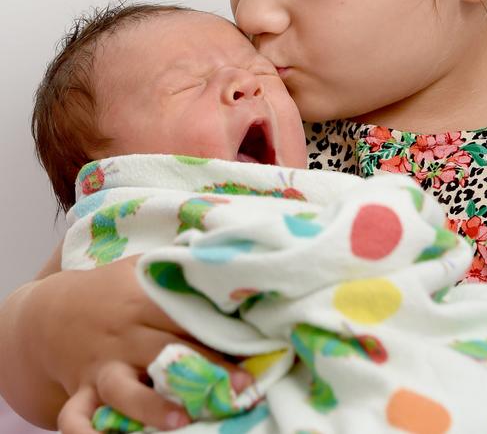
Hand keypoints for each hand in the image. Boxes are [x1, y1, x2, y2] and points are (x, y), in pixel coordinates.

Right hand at [33, 258, 250, 432]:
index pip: (185, 313)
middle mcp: (124, 335)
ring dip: (152, 406)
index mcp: (141, 301)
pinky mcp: (82, 392)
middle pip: (167, 351)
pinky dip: (86, 433)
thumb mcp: (139, 267)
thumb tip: (223, 256)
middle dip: (205, 369)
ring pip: (125, 389)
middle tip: (242, 386)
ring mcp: (102, 366)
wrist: (47, 315)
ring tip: (182, 419)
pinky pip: (76, 417)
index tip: (253, 342)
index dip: (218, 327)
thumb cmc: (107, 289)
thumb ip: (176, 267)